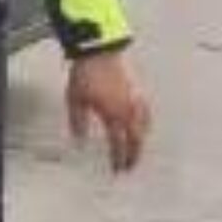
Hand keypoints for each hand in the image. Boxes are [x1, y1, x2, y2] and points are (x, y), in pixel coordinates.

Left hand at [66, 51, 151, 173]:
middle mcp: (127, 110)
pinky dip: (145, 123)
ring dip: (140, 141)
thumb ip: (78, 122)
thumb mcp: (75, 101)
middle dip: (134, 155)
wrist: (98, 51)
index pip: (118, 144)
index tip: (118, 170)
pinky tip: (143, 124)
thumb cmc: (85, 75)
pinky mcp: (136, 90)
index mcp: (113, 115)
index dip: (118, 159)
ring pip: (143, 126)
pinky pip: (145, 112)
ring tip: (137, 150)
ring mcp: (134, 100)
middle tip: (130, 168)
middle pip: (135, 139)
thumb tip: (80, 141)